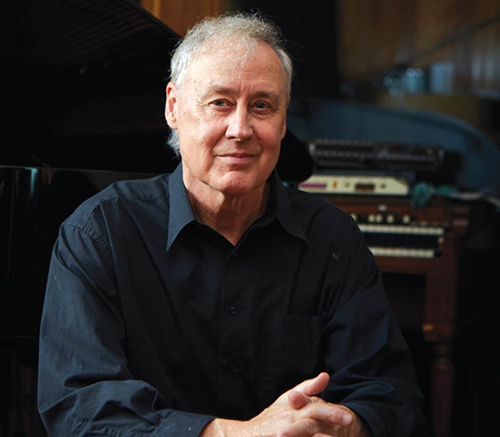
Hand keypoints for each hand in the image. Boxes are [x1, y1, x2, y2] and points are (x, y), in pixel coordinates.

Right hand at [200, 372, 369, 436]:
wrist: (248, 434)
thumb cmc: (273, 417)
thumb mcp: (289, 399)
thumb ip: (308, 388)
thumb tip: (326, 375)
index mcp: (295, 408)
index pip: (316, 408)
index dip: (332, 413)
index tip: (349, 418)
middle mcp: (289, 420)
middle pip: (311, 419)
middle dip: (329, 420)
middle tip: (349, 423)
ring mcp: (284, 432)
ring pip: (305, 431)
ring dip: (319, 434)